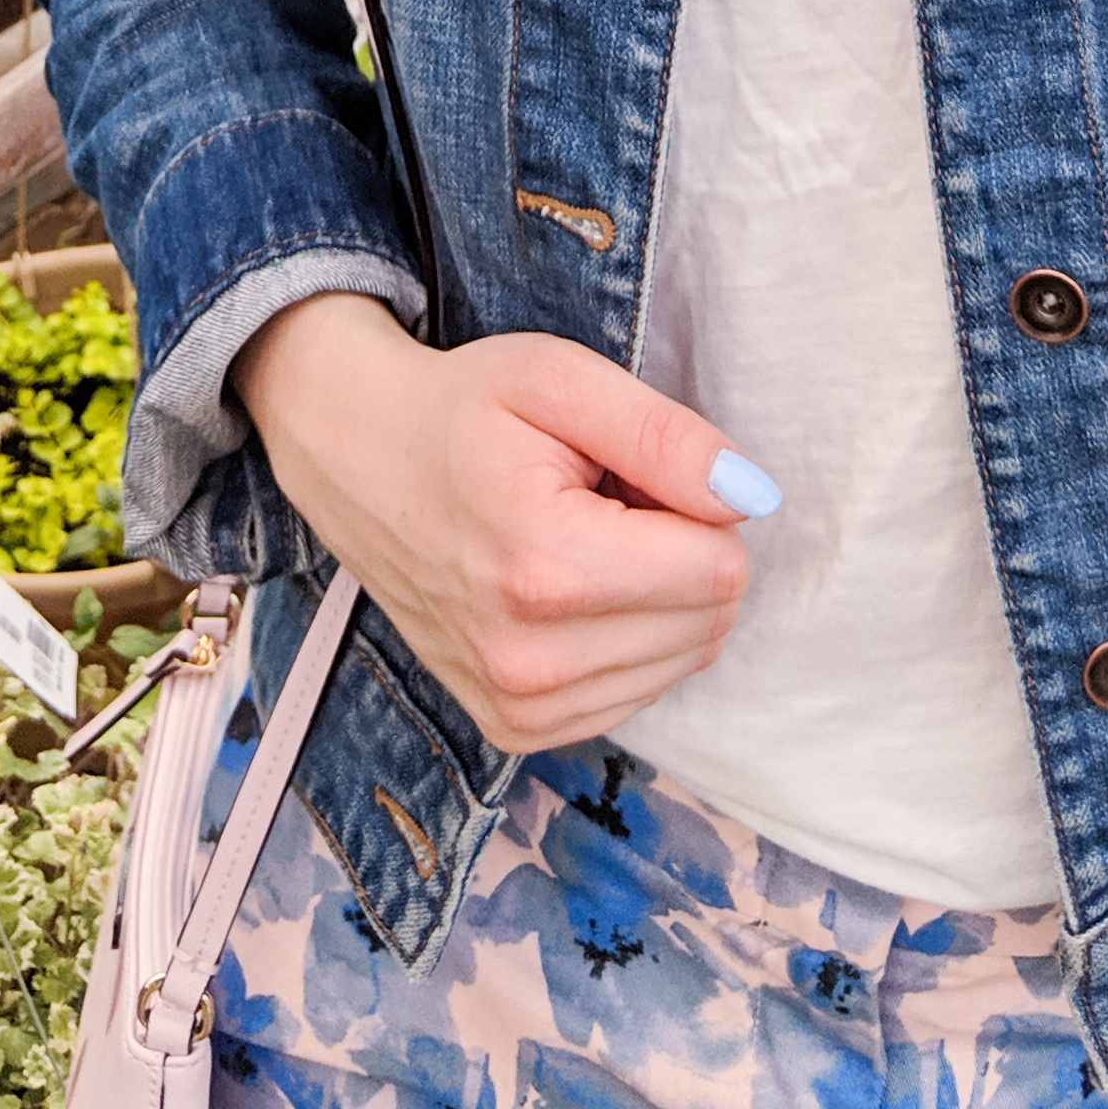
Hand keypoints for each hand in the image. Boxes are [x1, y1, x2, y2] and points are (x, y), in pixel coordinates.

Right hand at [230, 293, 778, 753]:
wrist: (354, 459)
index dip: (694, 503)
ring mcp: (518, 708)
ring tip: (576, 537)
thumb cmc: (461, 408)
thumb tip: (753, 499)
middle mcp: (531, 662)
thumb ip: (663, 436)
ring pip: (682, 662)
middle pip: (709, 623)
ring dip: (651, 595)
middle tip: (599, 499)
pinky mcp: (514, 729)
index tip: (625, 470)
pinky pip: (636, 694)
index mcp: (547, 570)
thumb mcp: (558, 379)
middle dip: (677, 549)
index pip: (719, 570)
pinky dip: (623, 636)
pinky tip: (564, 586)